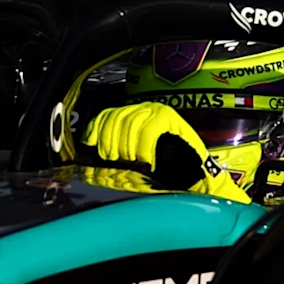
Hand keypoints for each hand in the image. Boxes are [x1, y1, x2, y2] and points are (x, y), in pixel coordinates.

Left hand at [83, 102, 218, 194]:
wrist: (194, 174)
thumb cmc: (161, 170)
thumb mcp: (131, 158)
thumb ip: (114, 150)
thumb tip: (89, 149)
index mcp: (131, 115)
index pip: (106, 115)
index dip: (96, 129)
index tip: (91, 146)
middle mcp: (142, 108)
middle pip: (116, 118)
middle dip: (110, 141)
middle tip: (114, 160)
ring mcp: (156, 111)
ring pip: (130, 122)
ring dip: (126, 146)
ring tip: (131, 161)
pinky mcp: (169, 118)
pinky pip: (148, 130)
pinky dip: (143, 147)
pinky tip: (145, 160)